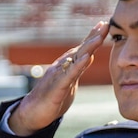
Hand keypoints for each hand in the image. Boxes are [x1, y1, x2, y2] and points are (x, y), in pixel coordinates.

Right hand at [7, 21, 108, 135]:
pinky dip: (77, 66)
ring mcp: (58, 76)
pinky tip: (86, 58)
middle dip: (93, 36)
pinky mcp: (56, 88)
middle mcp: (61, 67)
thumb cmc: (51, 99)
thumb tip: (89, 57)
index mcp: (67, 67)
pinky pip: (68, 75)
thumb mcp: (69, 82)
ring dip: (88, 47)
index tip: (104, 24)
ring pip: (75, 59)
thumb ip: (78, 70)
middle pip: (80, 49)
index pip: (82, 49)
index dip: (93, 37)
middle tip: (105, 24)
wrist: (32, 113)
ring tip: (99, 37)